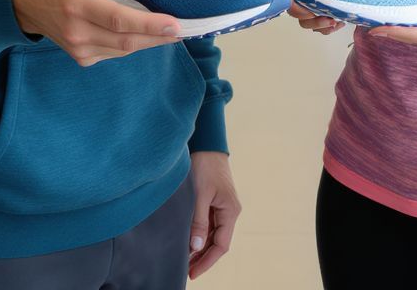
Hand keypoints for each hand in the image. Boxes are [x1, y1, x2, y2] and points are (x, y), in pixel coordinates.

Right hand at [11, 0, 179, 65]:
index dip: (150, 24)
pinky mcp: (81, 56)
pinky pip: (114, 52)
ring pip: (123, 50)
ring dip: (149, 42)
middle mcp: (78, 31)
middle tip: (185, 29)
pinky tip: (148, 34)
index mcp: (76, 3)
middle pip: (126, 40)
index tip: (176, 24)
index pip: (119, 19)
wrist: (22, 2)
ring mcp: (78, 48)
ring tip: (173, 32)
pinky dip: (133, 44)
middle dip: (158, 36)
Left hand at [188, 151, 240, 279]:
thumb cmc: (205, 166)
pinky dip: (200, 234)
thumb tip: (196, 247)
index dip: (207, 261)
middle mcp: (229, 211)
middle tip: (186, 270)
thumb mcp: (200, 194)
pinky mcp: (214, 201)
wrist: (207, 144)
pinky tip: (188, 240)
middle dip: (203, 258)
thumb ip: (199, 221)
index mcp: (231, 211)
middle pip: (218, 242)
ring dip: (200, 247)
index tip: (192, 273)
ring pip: (213, 234)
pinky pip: (209, 224)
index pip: (221, 245)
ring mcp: (222, 206)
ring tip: (185, 259)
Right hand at [280, 0, 353, 34]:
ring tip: (335, 21)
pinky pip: (317, 24)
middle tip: (328, 19)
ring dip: (319, 25)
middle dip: (310, 18)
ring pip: (304, 21)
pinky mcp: (315, 7)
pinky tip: (339, 21)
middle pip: (294, 11)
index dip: (295, 6)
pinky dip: (327, 27)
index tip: (312, 10)